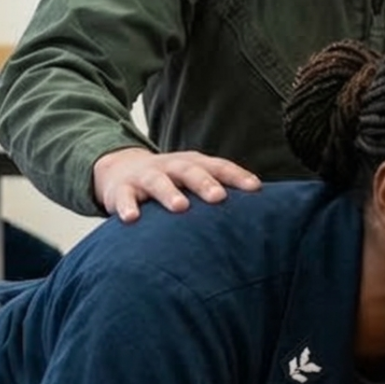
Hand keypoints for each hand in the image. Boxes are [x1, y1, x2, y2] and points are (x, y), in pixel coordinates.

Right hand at [93, 145, 261, 222]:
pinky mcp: (121, 190)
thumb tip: (264, 213)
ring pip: (158, 182)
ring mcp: (146, 177)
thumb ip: (220, 192)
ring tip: (180, 207)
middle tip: (219, 197)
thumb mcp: (193, 180)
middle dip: (205, 183)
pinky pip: (124, 198)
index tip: (256, 189)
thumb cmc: (170, 181)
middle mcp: (171, 167)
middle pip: (190, 171)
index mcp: (193, 164)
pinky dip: (127, 207)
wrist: (120, 169)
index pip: (219, 166)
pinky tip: (132, 219)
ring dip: (169, 193)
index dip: (237, 176)